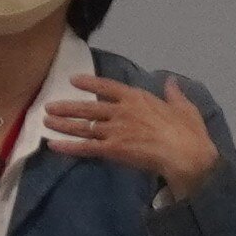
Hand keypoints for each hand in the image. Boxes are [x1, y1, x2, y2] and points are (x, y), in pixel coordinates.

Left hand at [44, 72, 220, 200]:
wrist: (187, 155)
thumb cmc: (189, 133)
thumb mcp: (185, 108)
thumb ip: (174, 94)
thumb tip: (171, 81)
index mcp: (138, 98)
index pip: (108, 87)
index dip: (90, 83)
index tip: (74, 80)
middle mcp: (122, 111)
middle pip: (89, 108)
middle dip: (67, 107)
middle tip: (49, 106)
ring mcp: (115, 130)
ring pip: (83, 126)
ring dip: (63, 124)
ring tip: (46, 121)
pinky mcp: (113, 149)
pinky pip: (86, 147)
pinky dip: (69, 147)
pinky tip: (53, 145)